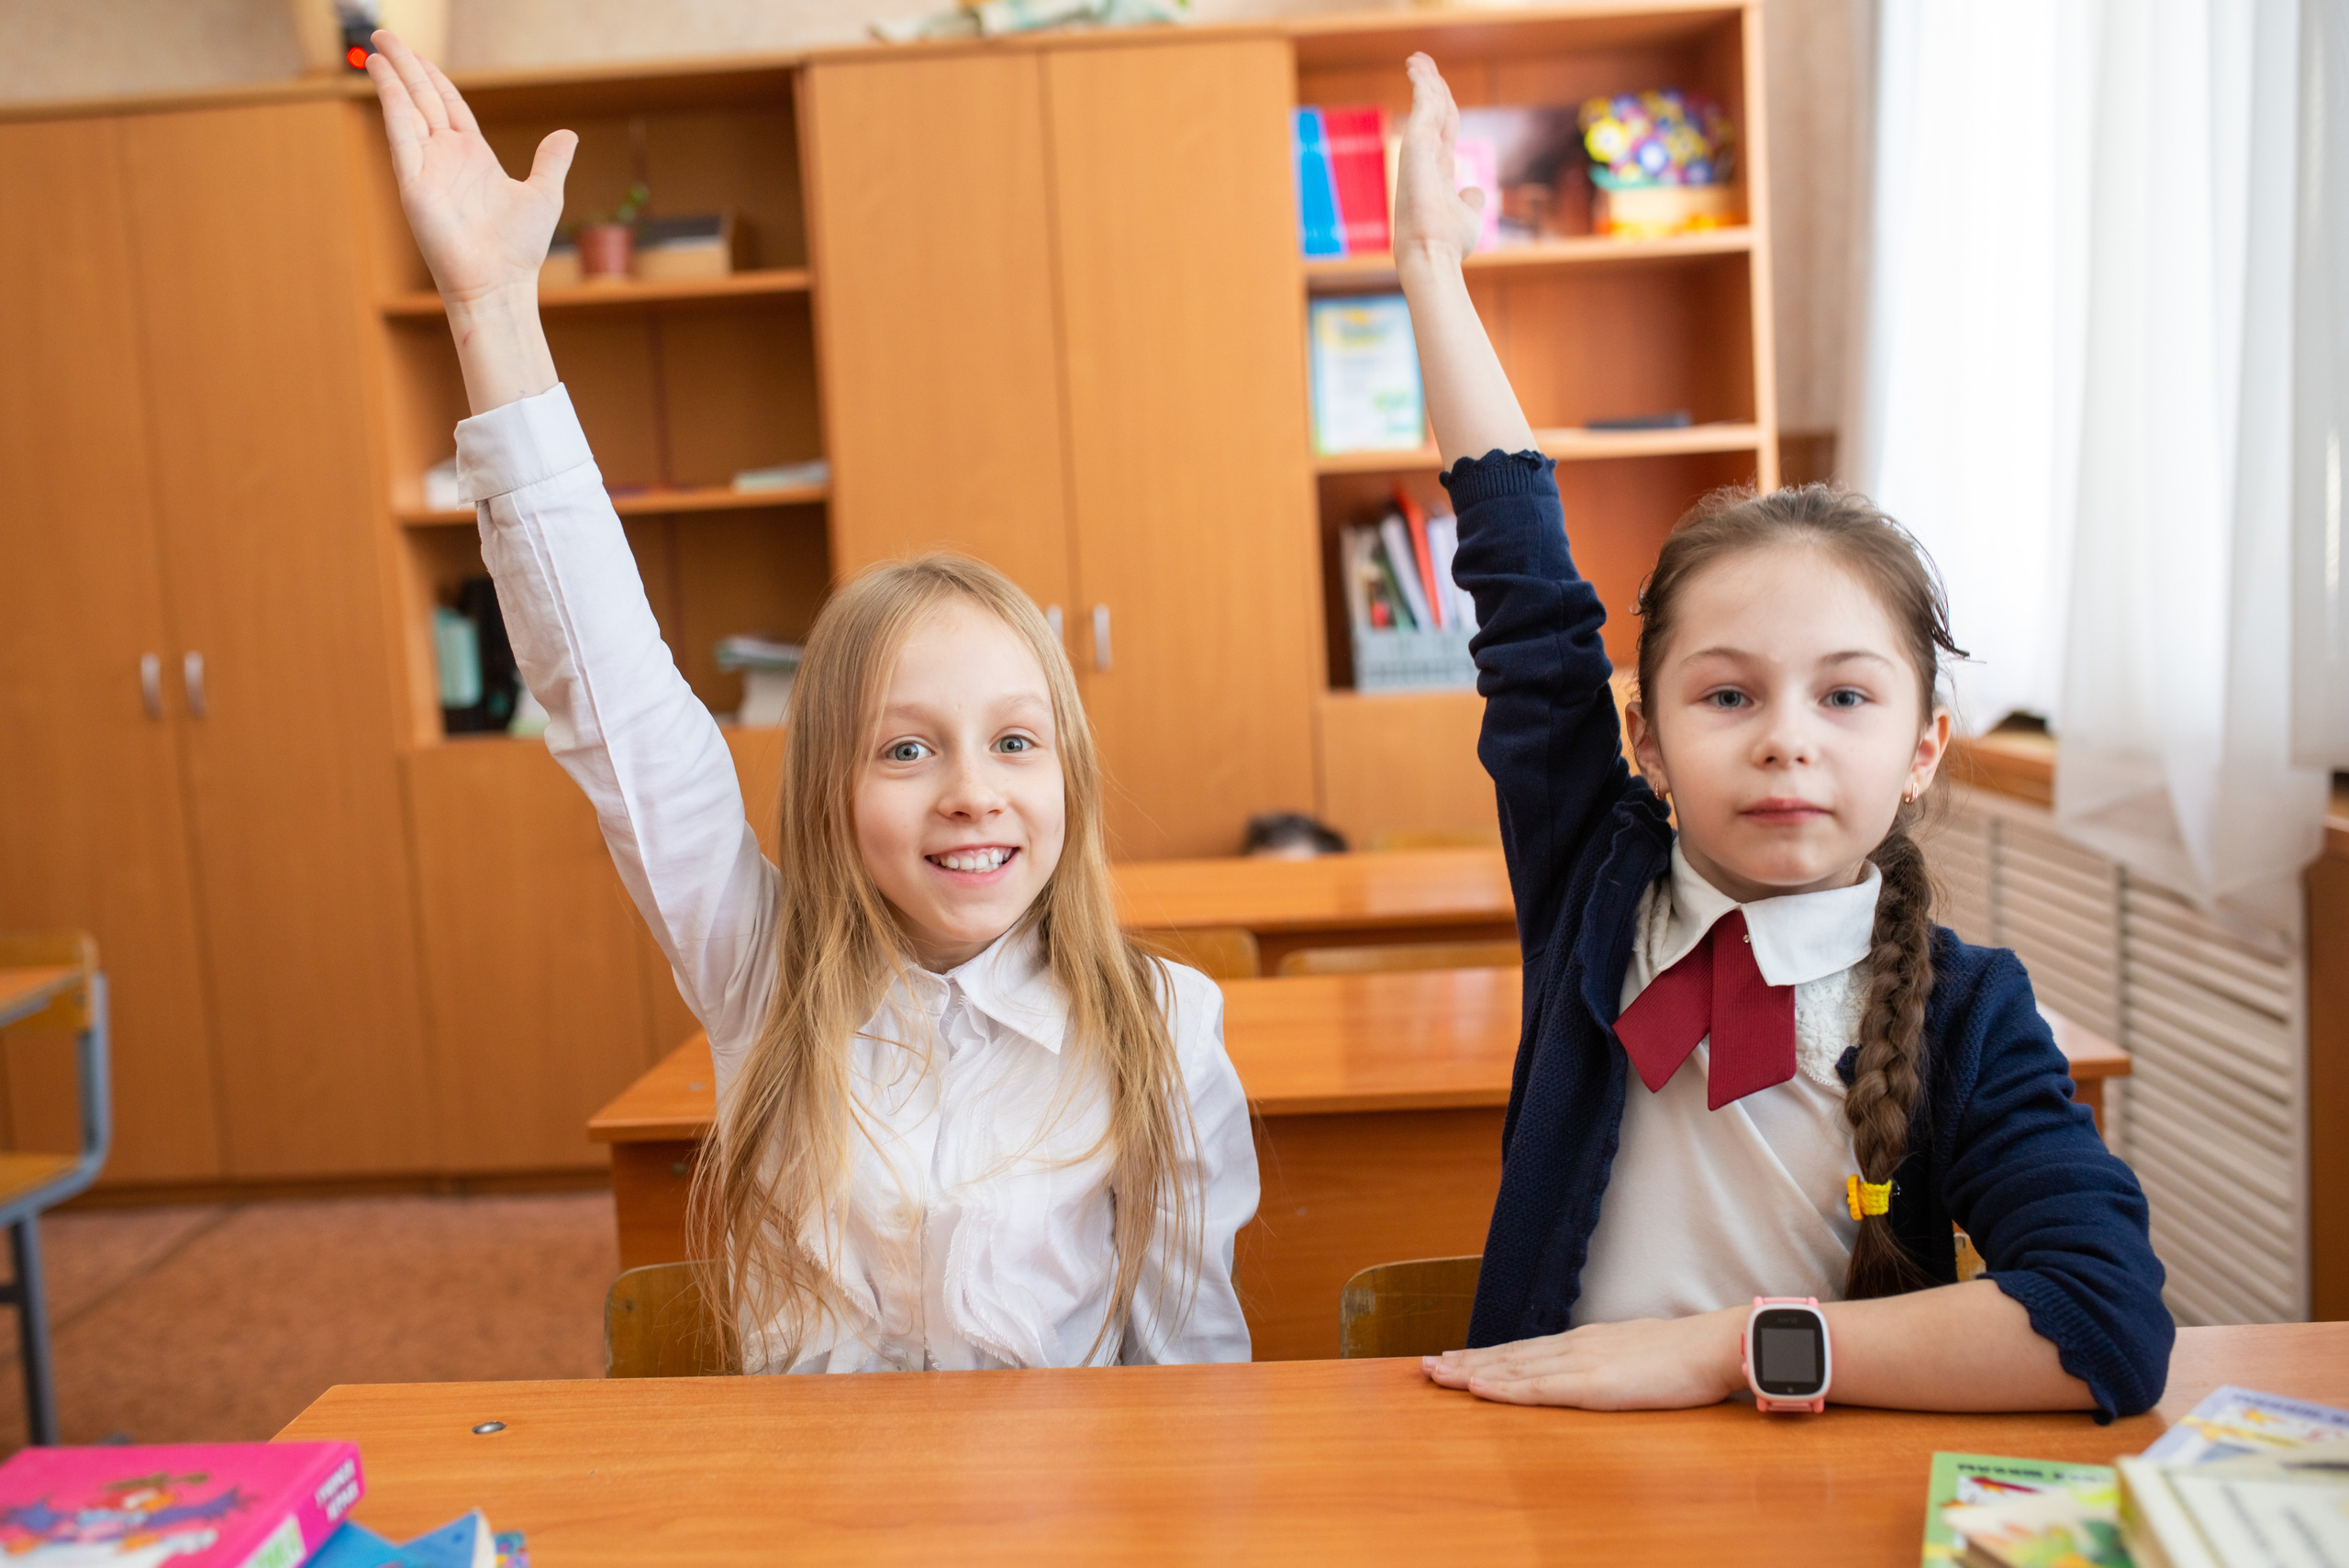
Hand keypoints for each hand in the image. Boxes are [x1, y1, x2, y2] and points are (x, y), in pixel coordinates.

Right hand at [365, 30, 574, 314]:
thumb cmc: (519, 249)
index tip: (419, 55)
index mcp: (473, 157)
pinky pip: (401, 132)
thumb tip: (567, 135)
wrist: (500, 283)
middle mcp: (446, 158)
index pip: (449, 105)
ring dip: (393, 76)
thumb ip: (550, 161)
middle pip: (423, 99)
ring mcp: (427, 167)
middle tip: (386, 35)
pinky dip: (392, 101)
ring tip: (379, 46)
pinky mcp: (413, 181)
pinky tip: (384, 75)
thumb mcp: (543, 194)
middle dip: (407, 66)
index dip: (434, 78)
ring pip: (407, 109)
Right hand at [1390, 53, 1482, 265]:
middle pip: (1432, 111)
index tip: (1437, 87)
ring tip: (1418, 58)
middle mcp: (1425, 157)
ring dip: (1424, 78)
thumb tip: (1475, 192)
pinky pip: (1422, 105)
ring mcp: (1418, 150)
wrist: (1432, 252)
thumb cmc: (1448, 242)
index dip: (1441, 106)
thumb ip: (1471, 200)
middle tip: (1421, 62)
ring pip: (1426, 104)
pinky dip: (1421, 84)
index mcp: (1436, 170)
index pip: (1442, 129)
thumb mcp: (1468, 217)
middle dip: (1430, 86)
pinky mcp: (1414, 144)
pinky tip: (1419, 68)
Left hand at [1420, 1307, 1746, 1409]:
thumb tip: (1602, 1374)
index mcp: (1587, 1343)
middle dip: (1465, 1361)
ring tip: (1435, 1373)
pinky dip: (1502, 1387)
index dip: (1487, 1356)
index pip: (1526, 1351)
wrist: (1715, 1345)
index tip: (1454, 1358)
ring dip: (1470, 1371)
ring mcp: (1580, 1363)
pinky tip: (1476, 1386)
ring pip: (1512, 1369)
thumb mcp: (1639, 1356)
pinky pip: (1537, 1388)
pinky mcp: (1592, 1384)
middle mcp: (1575, 1347)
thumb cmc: (1687, 1356)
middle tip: (1426, 1366)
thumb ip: (1614, 1364)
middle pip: (1509, 1356)